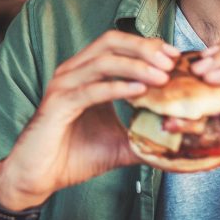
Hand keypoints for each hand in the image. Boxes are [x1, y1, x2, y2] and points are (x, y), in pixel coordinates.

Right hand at [0, 31, 179, 209]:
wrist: (39, 177)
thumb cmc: (74, 156)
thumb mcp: (119, 143)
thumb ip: (145, 136)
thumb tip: (180, 141)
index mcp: (86, 74)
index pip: (118, 45)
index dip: (148, 46)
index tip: (176, 57)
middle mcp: (73, 72)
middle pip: (110, 42)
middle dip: (144, 47)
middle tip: (171, 60)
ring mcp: (63, 86)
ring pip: (102, 61)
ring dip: (136, 65)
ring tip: (163, 76)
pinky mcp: (58, 104)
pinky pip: (91, 89)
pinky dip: (117, 87)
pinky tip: (140, 91)